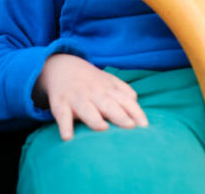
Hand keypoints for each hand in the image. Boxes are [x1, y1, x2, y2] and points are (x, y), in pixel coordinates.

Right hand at [34, 53, 148, 140]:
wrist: (63, 67)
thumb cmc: (91, 80)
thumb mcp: (109, 81)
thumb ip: (124, 91)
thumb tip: (135, 102)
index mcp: (109, 89)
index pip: (126, 100)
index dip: (136, 112)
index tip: (144, 125)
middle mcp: (95, 93)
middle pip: (109, 105)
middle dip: (120, 116)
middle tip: (130, 126)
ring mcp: (77, 98)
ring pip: (87, 110)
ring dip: (95, 119)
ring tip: (103, 129)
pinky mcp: (60, 104)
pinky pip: (62, 116)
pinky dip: (64, 126)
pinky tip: (68, 137)